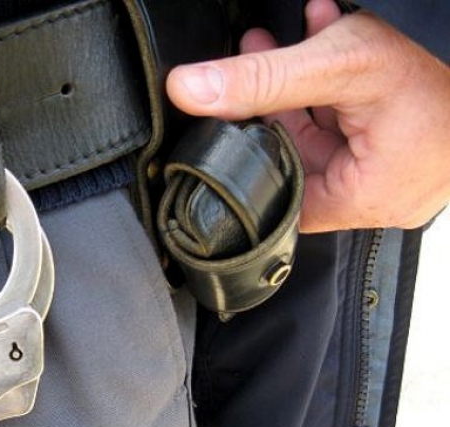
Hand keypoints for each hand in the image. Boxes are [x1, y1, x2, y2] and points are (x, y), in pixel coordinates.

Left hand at [166, 0, 449, 231]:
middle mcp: (383, 197)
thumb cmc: (440, 63)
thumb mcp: (337, 66)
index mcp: (367, 198)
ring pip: (324, 140)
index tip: (227, 120)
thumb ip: (260, 80)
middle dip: (271, 108)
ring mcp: (397, 176)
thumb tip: (190, 90)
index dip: (252, 156)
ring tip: (275, 41)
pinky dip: (332, 90)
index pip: (281, 199)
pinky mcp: (404, 153)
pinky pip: (354, 128)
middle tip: (250, 63)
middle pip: (300, 163)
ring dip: (298, 89)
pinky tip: (317, 40)